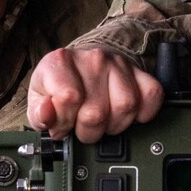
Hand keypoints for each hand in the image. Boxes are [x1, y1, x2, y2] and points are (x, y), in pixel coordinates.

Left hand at [27, 47, 162, 141]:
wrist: (84, 63)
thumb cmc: (60, 85)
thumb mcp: (39, 99)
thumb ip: (38, 114)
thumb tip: (47, 116)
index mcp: (60, 62)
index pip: (68, 99)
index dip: (65, 122)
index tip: (63, 124)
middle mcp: (92, 59)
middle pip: (97, 112)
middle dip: (89, 131)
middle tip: (83, 127)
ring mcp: (118, 64)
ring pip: (126, 107)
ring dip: (115, 125)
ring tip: (104, 122)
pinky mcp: (140, 71)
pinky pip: (152, 97)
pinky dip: (143, 114)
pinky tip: (128, 115)